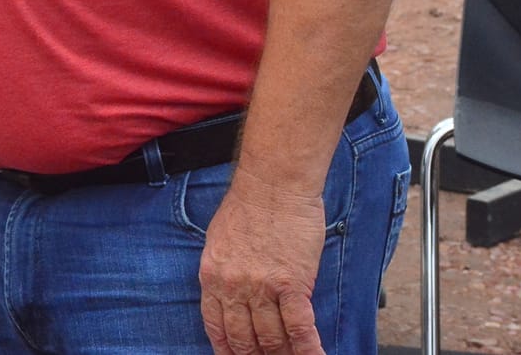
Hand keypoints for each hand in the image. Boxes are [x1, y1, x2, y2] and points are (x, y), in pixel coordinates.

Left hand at [198, 164, 326, 354]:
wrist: (274, 183)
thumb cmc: (250, 205)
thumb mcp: (220, 240)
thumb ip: (226, 272)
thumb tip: (235, 298)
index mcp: (212, 275)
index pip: (216, 327)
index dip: (227, 350)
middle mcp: (233, 286)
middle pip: (243, 339)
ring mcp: (261, 288)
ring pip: (271, 339)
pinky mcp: (291, 284)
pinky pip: (299, 329)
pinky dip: (308, 350)